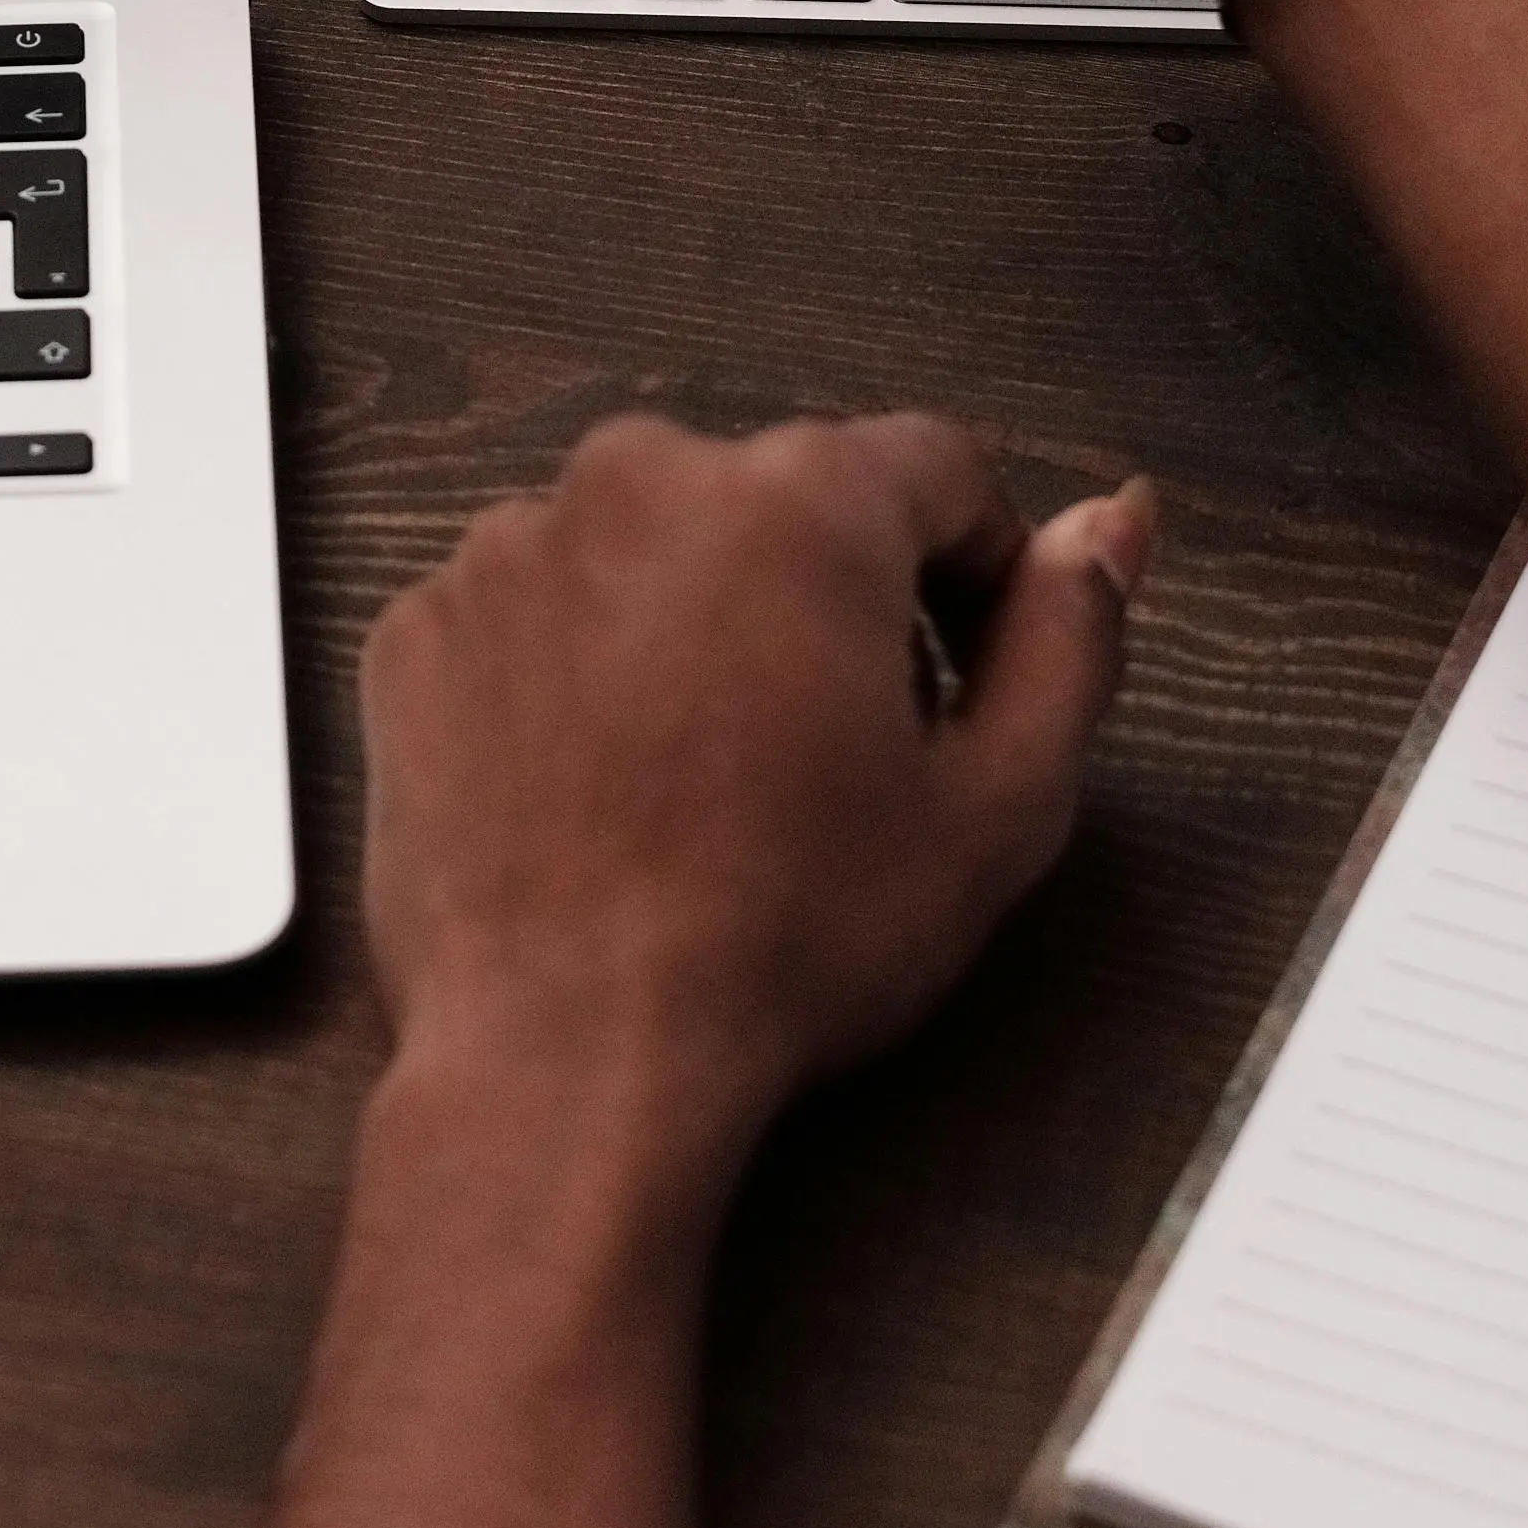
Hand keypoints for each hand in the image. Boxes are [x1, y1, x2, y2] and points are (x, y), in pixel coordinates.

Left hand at [360, 412, 1156, 1173]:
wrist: (568, 1059)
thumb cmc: (783, 942)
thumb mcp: (997, 808)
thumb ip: (1071, 640)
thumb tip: (1108, 525)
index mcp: (800, 500)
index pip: (936, 469)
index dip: (977, 572)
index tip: (965, 675)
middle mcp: (642, 480)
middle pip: (782, 503)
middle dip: (828, 601)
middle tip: (837, 754)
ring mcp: (509, 548)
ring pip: (650, 551)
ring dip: (693, 628)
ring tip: (708, 785)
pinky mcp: (419, 627)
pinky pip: (535, 612)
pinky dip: (575, 674)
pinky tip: (605, 789)